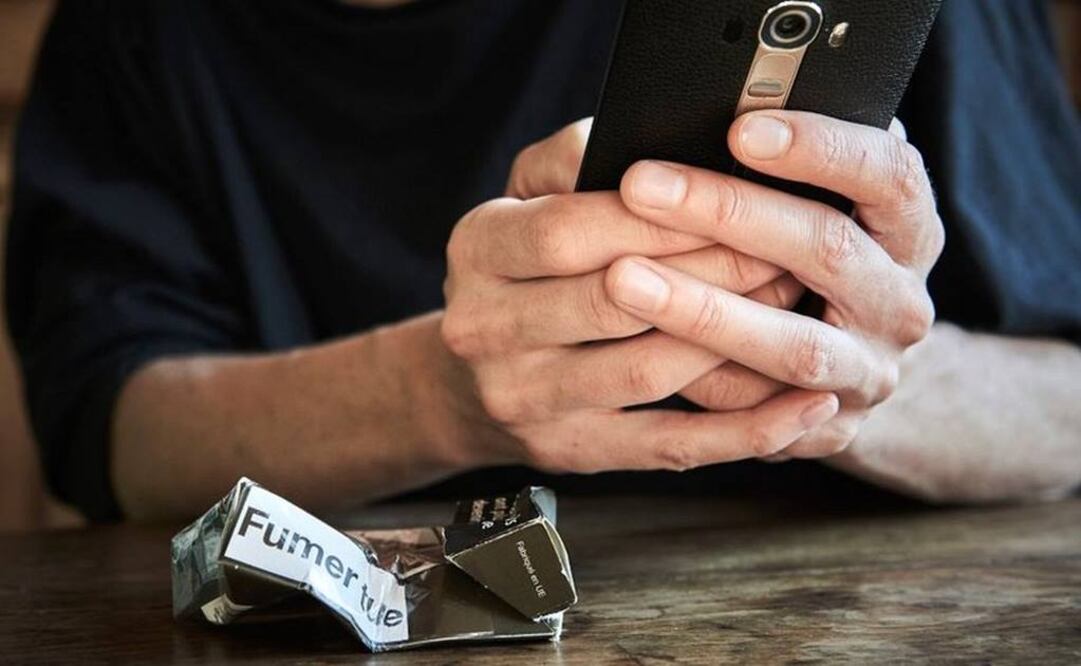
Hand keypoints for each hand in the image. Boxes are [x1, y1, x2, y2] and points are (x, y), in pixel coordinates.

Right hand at [437, 119, 839, 472]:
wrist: (474, 378)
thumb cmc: (523, 267)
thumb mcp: (526, 196)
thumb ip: (573, 157)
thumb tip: (650, 142)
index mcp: (476, 251)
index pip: (567, 230)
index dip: (657, 218)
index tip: (734, 197)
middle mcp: (484, 330)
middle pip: (612, 302)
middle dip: (712, 273)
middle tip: (788, 249)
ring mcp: (525, 400)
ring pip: (645, 373)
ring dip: (733, 339)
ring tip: (796, 305)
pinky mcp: (570, 451)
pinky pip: (668, 446)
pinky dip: (744, 431)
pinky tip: (804, 407)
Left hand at [604, 111, 943, 459]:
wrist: (852, 353)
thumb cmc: (808, 248)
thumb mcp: (817, 195)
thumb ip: (782, 162)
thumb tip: (714, 116)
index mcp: (907, 226)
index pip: (885, 174)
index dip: (818, 149)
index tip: (739, 129)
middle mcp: (902, 300)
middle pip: (827, 250)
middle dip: (729, 215)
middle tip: (642, 186)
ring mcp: (872, 370)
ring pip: (795, 347)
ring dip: (705, 312)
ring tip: (622, 279)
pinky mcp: (836, 429)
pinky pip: (765, 415)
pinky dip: (704, 382)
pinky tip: (641, 349)